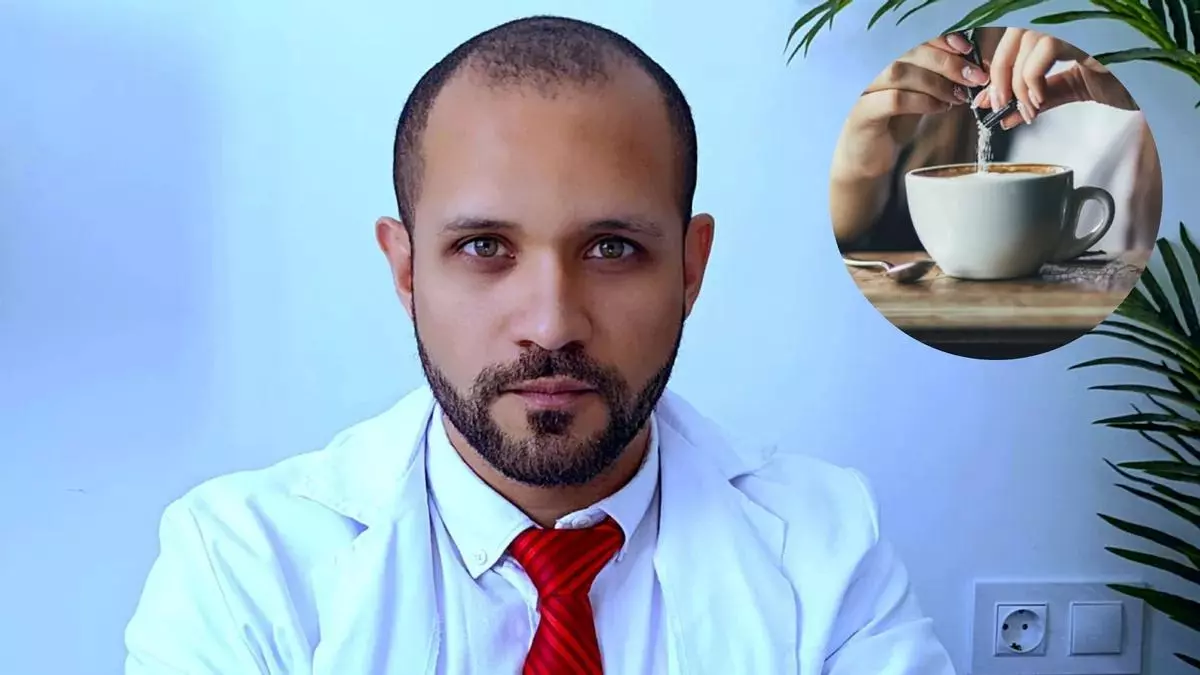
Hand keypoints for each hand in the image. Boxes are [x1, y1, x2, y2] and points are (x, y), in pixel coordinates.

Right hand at [831, 32, 989, 180]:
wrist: (867, 159)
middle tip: (973, 77)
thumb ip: (939, 80)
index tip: (968, 51)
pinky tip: (939, 108)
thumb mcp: (920, 97)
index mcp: (887, 60)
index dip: (943, 41)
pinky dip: (922, 102)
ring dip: (936, 83)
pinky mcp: (863, 113)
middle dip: (947, 62)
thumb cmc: (892, 124)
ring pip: (901, 73)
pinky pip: (895, 100)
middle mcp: (872, 70)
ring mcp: (865, 90)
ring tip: (957, 96)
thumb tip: (973, 68)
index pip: (915, 39)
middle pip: (910, 52)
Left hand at [975, 28, 1137, 128]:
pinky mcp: (1084, 33)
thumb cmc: (1121, 81)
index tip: (989, 99)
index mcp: (1059, 31)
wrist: (1151, 86)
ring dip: (1018, 83)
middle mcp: (1064, 22)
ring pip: (1025, 44)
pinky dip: (1033, 78)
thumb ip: (1038, 98)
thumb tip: (1005, 115)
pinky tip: (1039, 100)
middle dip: (1000, 75)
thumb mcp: (1070, 90)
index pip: (1013, 41)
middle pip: (1012, 37)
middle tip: (999, 105)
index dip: (996, 70)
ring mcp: (1075, 24)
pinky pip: (1044, 48)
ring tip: (1027, 109)